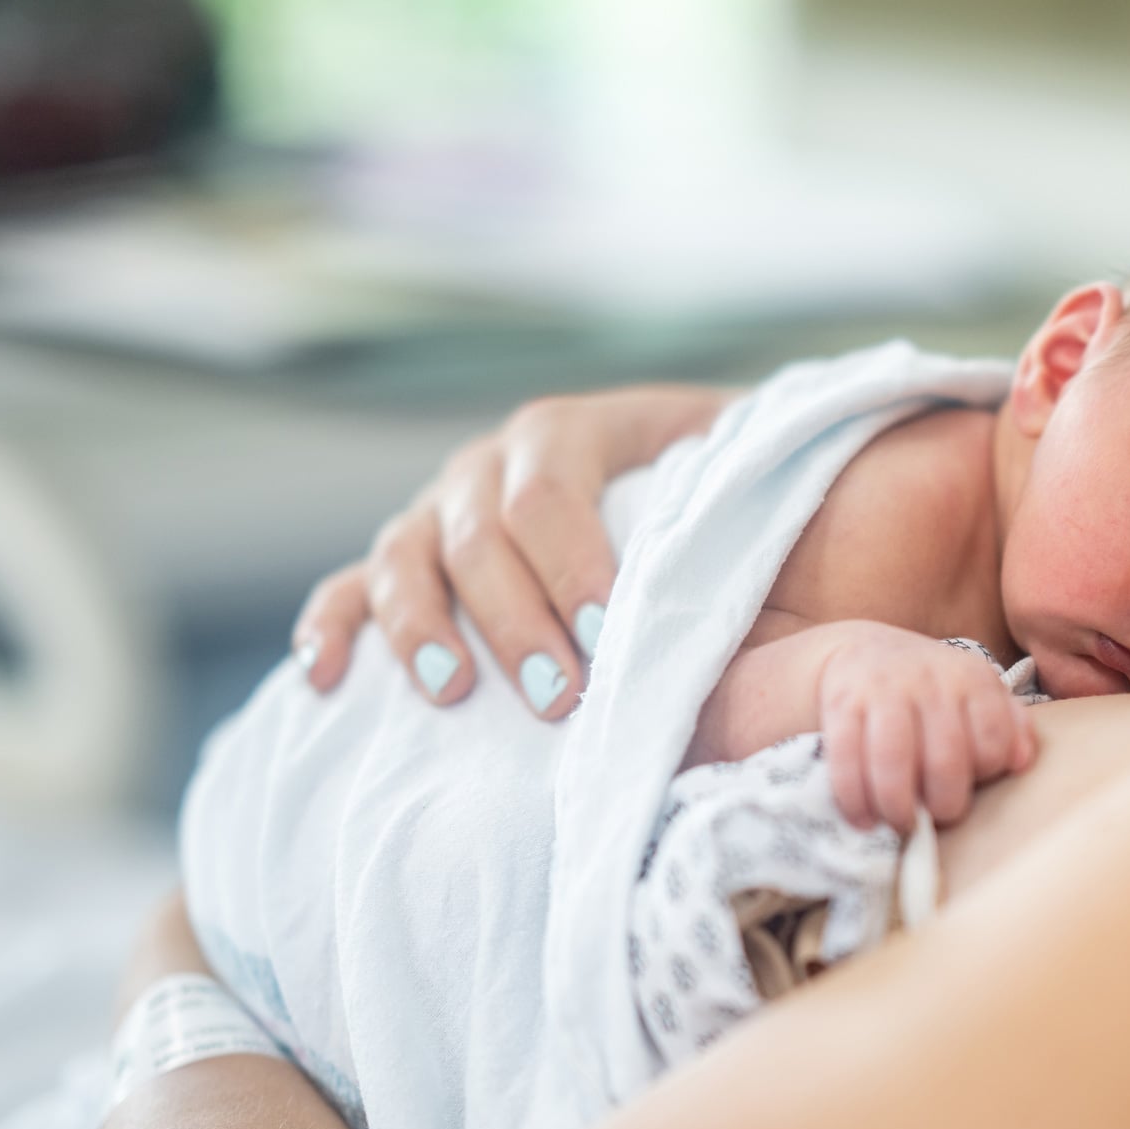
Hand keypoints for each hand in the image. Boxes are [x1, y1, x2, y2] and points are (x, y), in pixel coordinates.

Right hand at [292, 385, 730, 717]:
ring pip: (406, 559)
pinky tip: (324, 677)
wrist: (680, 481)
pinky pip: (351, 588)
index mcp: (571, 432)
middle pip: (477, 538)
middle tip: (559, 696)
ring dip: (423, 630)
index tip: (610, 635)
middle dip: (515, 622)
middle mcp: (490, 464)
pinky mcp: (403, 560)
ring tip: (455, 695)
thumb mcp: (740, 472)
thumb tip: (805, 527)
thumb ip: (746, 491)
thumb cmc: (721, 493)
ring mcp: (438, 510)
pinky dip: (333, 628)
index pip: (548, 495)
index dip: (573, 567)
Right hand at [818, 626, 1037, 833]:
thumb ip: (1008, 726)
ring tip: (901, 824)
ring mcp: (883, 690)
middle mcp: (929, 680)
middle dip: (944, 803)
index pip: (993, 739)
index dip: (985, 774)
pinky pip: (846, 759)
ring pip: (893, 760)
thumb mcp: (977, 694)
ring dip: (898, 806)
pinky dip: (854, 798)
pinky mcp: (842, 705)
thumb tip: (1022, 762)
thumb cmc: (932, 690)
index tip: (971, 785)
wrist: (863, 654)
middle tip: (938, 817)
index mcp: (972, 679)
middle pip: (946, 757)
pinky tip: (863, 819)